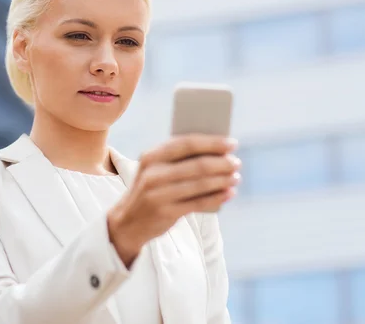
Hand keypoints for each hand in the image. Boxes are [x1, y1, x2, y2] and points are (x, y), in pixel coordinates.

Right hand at [107, 134, 240, 266]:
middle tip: (236, 163)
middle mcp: (153, 173)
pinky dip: (217, 198)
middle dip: (221, 163)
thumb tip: (219, 152)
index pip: (186, 144)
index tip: (232, 143)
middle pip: (196, 165)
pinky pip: (198, 203)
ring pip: (200, 184)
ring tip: (236, 177)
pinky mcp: (165, 212)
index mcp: (151, 156)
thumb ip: (179, 160)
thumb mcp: (155, 170)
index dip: (212, 143)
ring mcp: (158, 194)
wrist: (127, 222)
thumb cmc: (151, 190)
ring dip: (222, 180)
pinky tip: (229, 193)